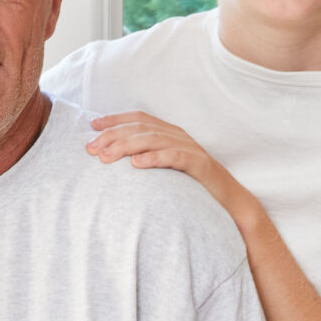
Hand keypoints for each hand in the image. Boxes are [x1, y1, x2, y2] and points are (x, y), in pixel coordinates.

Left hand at [85, 112, 245, 212]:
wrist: (230, 201)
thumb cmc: (194, 187)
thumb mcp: (168, 169)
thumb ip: (149, 159)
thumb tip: (119, 163)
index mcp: (171, 133)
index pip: (139, 118)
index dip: (115, 119)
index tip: (92, 126)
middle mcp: (179, 136)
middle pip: (141, 128)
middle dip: (113, 135)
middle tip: (91, 148)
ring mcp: (190, 148)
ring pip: (153, 139)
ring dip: (126, 146)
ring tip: (106, 157)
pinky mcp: (199, 164)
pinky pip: (174, 156)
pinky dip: (154, 158)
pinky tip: (136, 164)